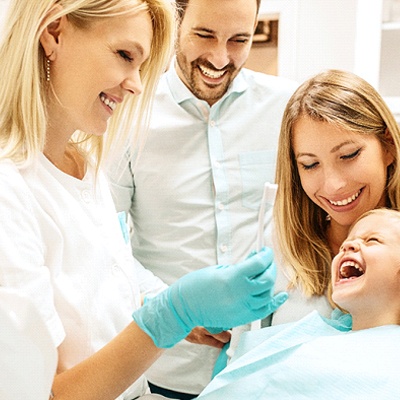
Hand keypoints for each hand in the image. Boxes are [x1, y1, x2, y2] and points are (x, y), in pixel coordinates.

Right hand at [132, 247, 287, 347]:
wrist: (185, 307)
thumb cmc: (197, 285)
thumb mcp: (219, 269)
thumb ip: (240, 265)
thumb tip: (256, 258)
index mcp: (233, 278)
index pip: (259, 263)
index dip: (266, 255)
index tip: (265, 251)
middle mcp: (241, 294)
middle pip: (267, 278)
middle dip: (270, 266)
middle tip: (266, 260)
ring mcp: (243, 308)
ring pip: (268, 294)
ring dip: (270, 281)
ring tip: (266, 274)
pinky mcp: (242, 318)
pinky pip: (265, 310)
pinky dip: (275, 302)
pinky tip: (282, 294)